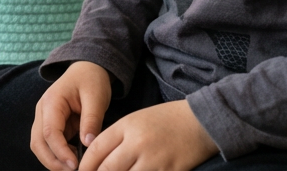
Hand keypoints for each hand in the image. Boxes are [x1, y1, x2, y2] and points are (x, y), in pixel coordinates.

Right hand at [31, 61, 111, 170]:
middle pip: (38, 143)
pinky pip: (50, 145)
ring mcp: (44, 118)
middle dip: (53, 162)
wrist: (87, 68)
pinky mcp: (51, 125)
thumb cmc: (91, 80)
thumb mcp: (96, 97)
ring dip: (54, 160)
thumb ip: (92, 120)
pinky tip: (76, 159)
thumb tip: (88, 144)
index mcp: (51, 101)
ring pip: (40, 146)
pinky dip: (59, 156)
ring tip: (76, 167)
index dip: (61, 152)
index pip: (49, 133)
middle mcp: (42, 111)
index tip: (76, 166)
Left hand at [78, 100, 217, 170]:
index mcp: (127, 126)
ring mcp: (155, 160)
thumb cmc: (166, 121)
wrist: (201, 122)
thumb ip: (116, 138)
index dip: (85, 165)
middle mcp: (138, 143)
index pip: (97, 149)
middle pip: (107, 169)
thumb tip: (96, 160)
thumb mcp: (136, 120)